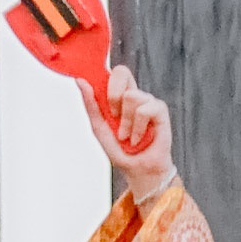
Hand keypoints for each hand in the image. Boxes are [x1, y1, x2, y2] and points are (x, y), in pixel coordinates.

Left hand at [99, 72, 173, 194]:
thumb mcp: (98, 127)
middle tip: (113, 116)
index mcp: (120, 96)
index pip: (114, 72)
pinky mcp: (160, 111)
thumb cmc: (120, 150)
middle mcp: (135, 95)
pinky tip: (137, 139)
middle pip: (122, 72)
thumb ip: (91, 104)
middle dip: (112, 96)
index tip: (101, 99)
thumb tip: (80, 81)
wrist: (136, 169)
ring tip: (126, 136)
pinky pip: (144, 110)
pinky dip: (137, 128)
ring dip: (125, 122)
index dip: (105, 78)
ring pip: (131, 96)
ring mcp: (148, 101)